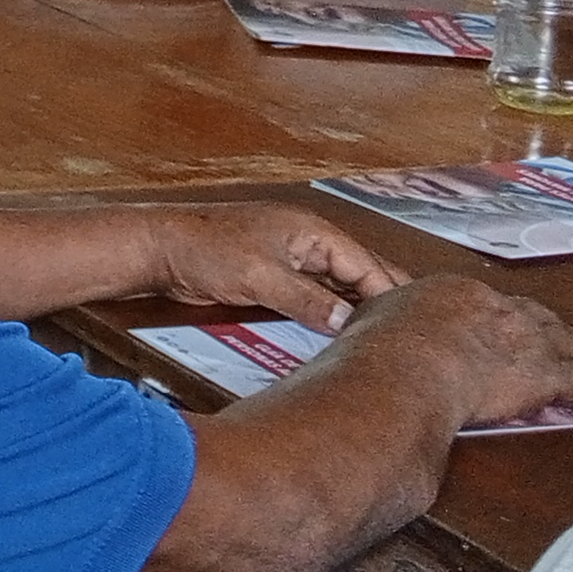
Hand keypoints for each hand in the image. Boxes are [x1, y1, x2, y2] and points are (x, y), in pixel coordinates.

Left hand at [138, 202, 403, 328]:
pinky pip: (314, 294)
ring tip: (384, 340)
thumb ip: (306, 300)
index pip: (366, 265)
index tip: (415, 326)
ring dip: (356, 309)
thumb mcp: (260, 277)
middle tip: (411, 336)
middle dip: (382, 300)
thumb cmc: (204, 251)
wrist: (157, 249)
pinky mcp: (273, 275)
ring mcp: (290, 258)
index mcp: (312, 231)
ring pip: (337, 287)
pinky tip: (340, 334)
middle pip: (358, 274)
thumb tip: (347, 323)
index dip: (391, 295)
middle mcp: (307, 241)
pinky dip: (329, 311)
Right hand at [336, 273, 572, 427]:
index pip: (486, 303)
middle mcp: (497, 308)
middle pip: (533, 316)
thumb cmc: (380, 350)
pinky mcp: (545, 374)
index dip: (497, 317)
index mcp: (456, 292)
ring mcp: (525, 338)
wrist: (407, 368)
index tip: (498, 327)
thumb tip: (368, 331)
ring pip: (564, 343)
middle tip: (556, 341)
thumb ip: (383, 323)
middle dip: (546, 330)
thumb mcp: (371, 322)